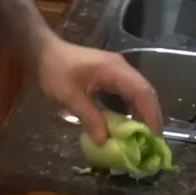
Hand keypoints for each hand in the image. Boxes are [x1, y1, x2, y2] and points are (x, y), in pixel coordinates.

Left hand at [34, 36, 163, 142]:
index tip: (153, 136)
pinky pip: (129, 92)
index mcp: (115, 70)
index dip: (151, 115)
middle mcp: (121, 68)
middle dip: (151, 116)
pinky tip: (129, 123)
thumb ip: (89, 117)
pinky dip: (133, 108)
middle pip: (146, 92)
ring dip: (144, 112)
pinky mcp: (111, 75)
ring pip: (140, 92)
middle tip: (152, 141)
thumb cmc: (54, 71)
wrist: (43, 53)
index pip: (142, 92)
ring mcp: (118, 70)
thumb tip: (105, 140)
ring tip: (144, 135)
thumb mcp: (69, 96)